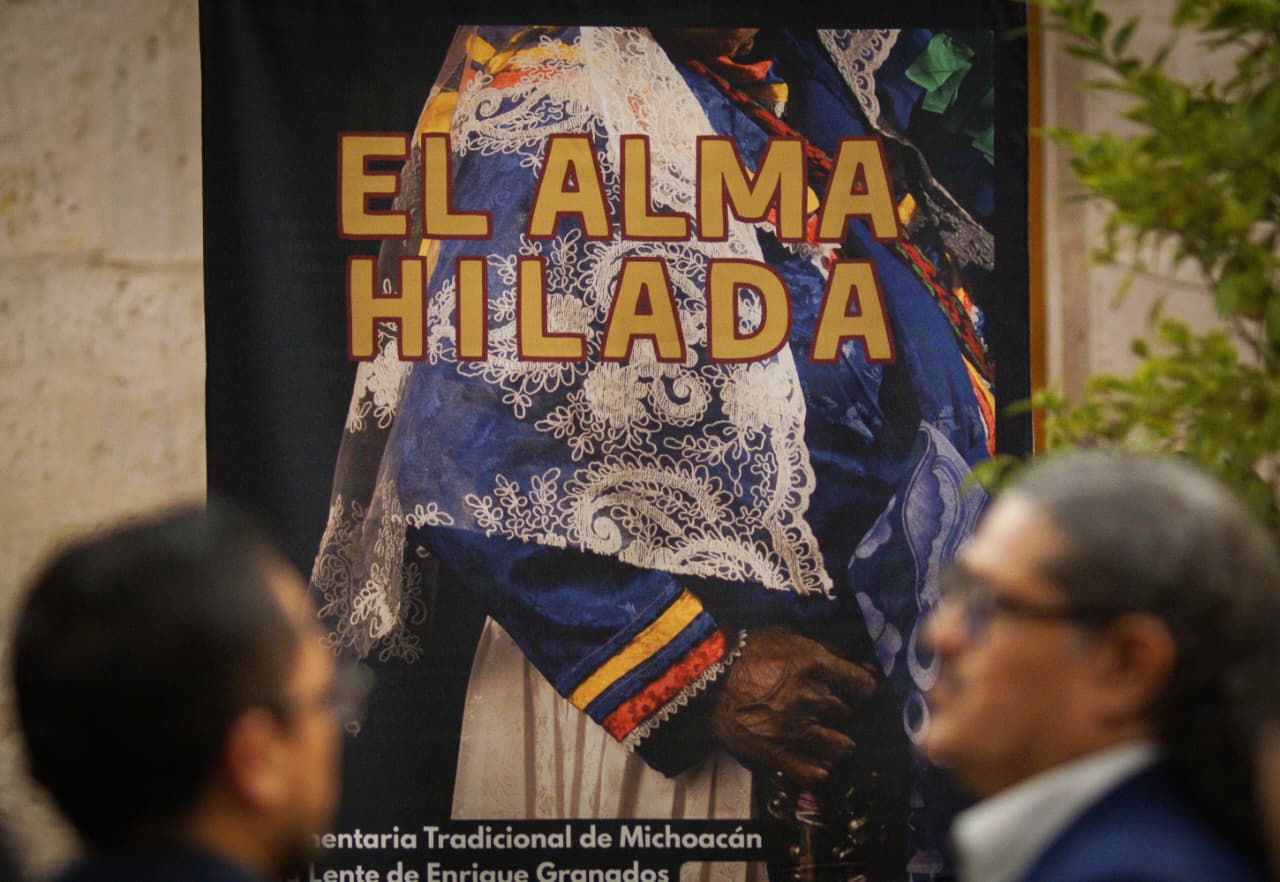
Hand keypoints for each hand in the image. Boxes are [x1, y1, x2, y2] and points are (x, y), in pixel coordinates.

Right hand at [710, 628, 876, 787]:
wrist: (702, 675)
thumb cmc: (743, 650)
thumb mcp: (785, 636)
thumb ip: (823, 648)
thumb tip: (860, 664)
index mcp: (814, 664)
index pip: (861, 684)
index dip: (864, 688)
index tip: (860, 691)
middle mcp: (810, 697)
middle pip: (846, 712)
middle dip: (844, 712)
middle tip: (837, 712)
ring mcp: (794, 727)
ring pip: (837, 745)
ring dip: (840, 743)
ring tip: (835, 742)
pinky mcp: (776, 751)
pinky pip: (810, 771)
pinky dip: (820, 771)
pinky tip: (821, 767)